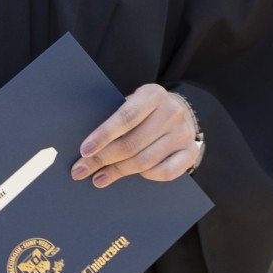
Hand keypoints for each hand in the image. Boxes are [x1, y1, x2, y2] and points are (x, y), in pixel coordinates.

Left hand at [73, 84, 199, 186]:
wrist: (180, 112)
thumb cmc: (146, 111)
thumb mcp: (133, 104)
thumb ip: (116, 119)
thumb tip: (87, 148)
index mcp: (154, 94)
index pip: (126, 117)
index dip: (103, 135)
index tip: (84, 151)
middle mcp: (172, 112)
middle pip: (132, 143)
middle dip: (103, 159)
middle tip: (81, 170)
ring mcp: (183, 133)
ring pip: (145, 161)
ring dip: (118, 172)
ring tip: (98, 178)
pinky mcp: (190, 152)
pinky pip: (165, 172)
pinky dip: (145, 176)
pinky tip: (132, 175)